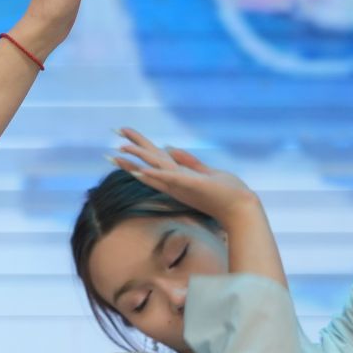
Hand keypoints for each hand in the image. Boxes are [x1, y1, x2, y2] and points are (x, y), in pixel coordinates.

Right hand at [110, 129, 256, 219]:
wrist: (241, 210)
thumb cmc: (226, 193)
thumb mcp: (205, 172)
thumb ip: (188, 160)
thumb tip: (169, 147)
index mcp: (177, 178)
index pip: (153, 162)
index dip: (137, 152)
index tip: (120, 142)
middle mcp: (175, 182)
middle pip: (148, 163)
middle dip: (130, 153)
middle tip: (111, 142)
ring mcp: (182, 184)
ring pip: (154, 169)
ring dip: (136, 161)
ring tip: (119, 151)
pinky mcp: (192, 185)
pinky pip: (170, 179)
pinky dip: (155, 176)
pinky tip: (141, 171)